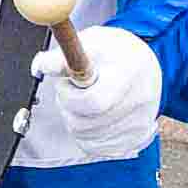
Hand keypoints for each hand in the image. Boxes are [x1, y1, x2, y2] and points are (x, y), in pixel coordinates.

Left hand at [30, 23, 167, 168]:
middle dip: (68, 105)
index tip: (66, 82)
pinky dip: (85, 133)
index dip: (69, 95)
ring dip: (74, 118)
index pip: (93, 102)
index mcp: (129, 73)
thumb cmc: (117, 52)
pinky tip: (91, 115)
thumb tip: (41, 65)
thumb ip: (65, 55)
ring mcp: (139, 124)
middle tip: (72, 88)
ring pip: (85, 136)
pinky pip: (95, 146)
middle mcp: (138, 102)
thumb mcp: (93, 41)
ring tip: (84, 98)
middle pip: (84, 123)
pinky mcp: (135, 139)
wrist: (146, 66)